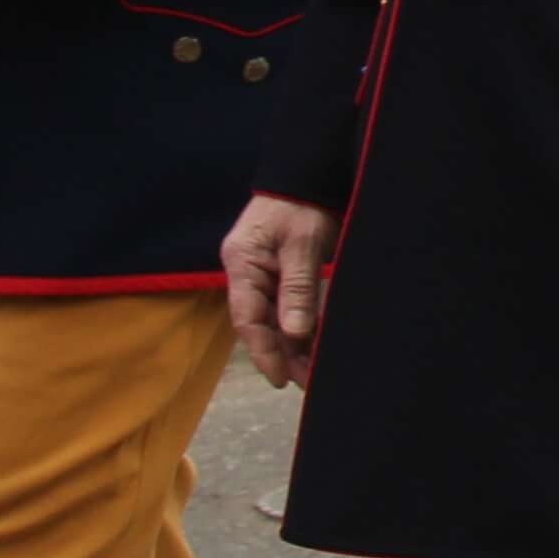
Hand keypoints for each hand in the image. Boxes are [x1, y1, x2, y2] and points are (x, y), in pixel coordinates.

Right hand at [222, 195, 337, 387]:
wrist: (309, 174)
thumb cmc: (303, 203)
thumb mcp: (303, 245)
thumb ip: (298, 288)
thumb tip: (294, 333)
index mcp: (243, 263)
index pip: (248, 318)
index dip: (264, 351)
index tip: (281, 378)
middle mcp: (248, 273)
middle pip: (261, 323)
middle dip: (282, 355)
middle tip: (306, 383)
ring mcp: (263, 273)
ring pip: (275, 319)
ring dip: (293, 346)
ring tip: (314, 373)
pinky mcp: (280, 273)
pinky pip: (287, 307)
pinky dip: (302, 327)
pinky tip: (315, 347)